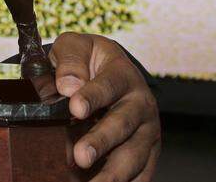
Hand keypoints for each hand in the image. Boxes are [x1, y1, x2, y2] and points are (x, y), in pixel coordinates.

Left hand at [50, 32, 161, 181]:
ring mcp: (146, 130)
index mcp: (122, 74)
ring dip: (114, 172)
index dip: (92, 96)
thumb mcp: (75, 47)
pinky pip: (142, 173)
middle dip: (102, 141)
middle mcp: (140, 103)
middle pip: (123, 124)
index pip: (108, 85)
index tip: (74, 108)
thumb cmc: (87, 60)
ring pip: (134, 154)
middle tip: (81, 156)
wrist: (108, 70)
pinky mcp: (147, 152)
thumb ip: (70, 61)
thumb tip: (67, 85)